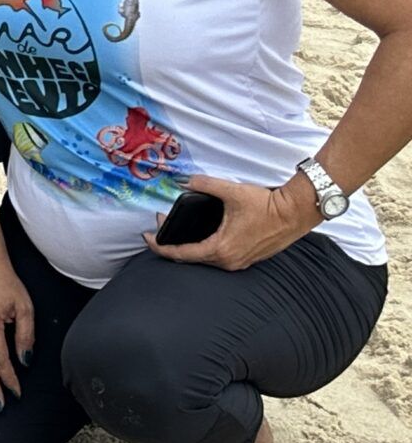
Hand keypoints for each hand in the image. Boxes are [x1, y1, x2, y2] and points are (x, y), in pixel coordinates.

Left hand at [146, 173, 319, 271]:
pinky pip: (219, 257)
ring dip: (189, 244)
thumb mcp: (231, 191)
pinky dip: (205, 247)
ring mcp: (240, 262)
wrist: (295, 213)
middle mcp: (229, 261)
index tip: (147, 237)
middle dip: (172, 242)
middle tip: (161, 224)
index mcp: (221, 250)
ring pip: (206, 259)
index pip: (182, 254)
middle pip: (192, 258)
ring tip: (176, 228)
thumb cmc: (266, 205)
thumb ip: (204, 184)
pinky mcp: (248, 258)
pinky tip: (200, 234)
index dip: (160, 247)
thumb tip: (185, 180)